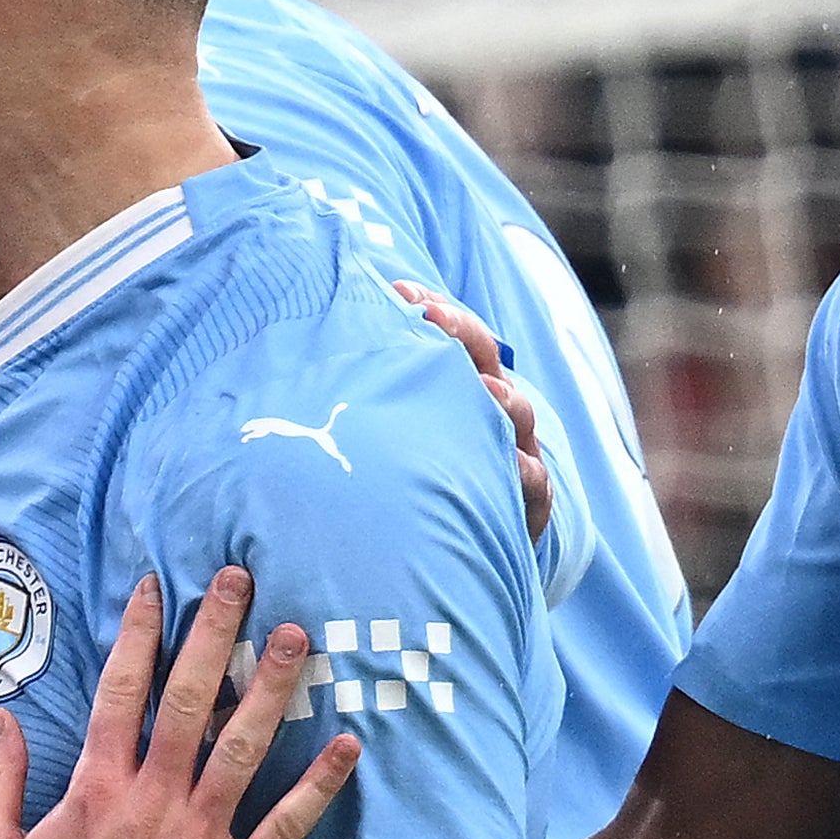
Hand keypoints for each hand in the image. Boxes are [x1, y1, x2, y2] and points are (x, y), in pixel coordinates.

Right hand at [0, 569, 357, 838]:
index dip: (139, 634)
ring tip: (298, 637)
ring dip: (273, 689)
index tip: (157, 588)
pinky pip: (284, 829)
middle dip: (215, 633)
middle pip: (191, 700)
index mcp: (96, 790)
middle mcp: (152, 803)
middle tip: (242, 579)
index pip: (121, 692)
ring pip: (244, 748)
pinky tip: (347, 746)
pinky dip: (318, 787)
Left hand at [395, 281, 548, 543]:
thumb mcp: (398, 436)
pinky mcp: (529, 501)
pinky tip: (508, 465)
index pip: (453, 336)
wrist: (463, 548)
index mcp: (463, 388)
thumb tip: (305, 370)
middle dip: (462, 333)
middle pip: (487, 360)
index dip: (432, 308)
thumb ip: (372, 399)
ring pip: (518, 414)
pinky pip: (535, 483)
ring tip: (482, 388)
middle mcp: (492, 413)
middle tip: (433, 316)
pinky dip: (524, 473)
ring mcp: (516, 452)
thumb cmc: (419, 482)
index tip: (399, 290)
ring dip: (501, 399)